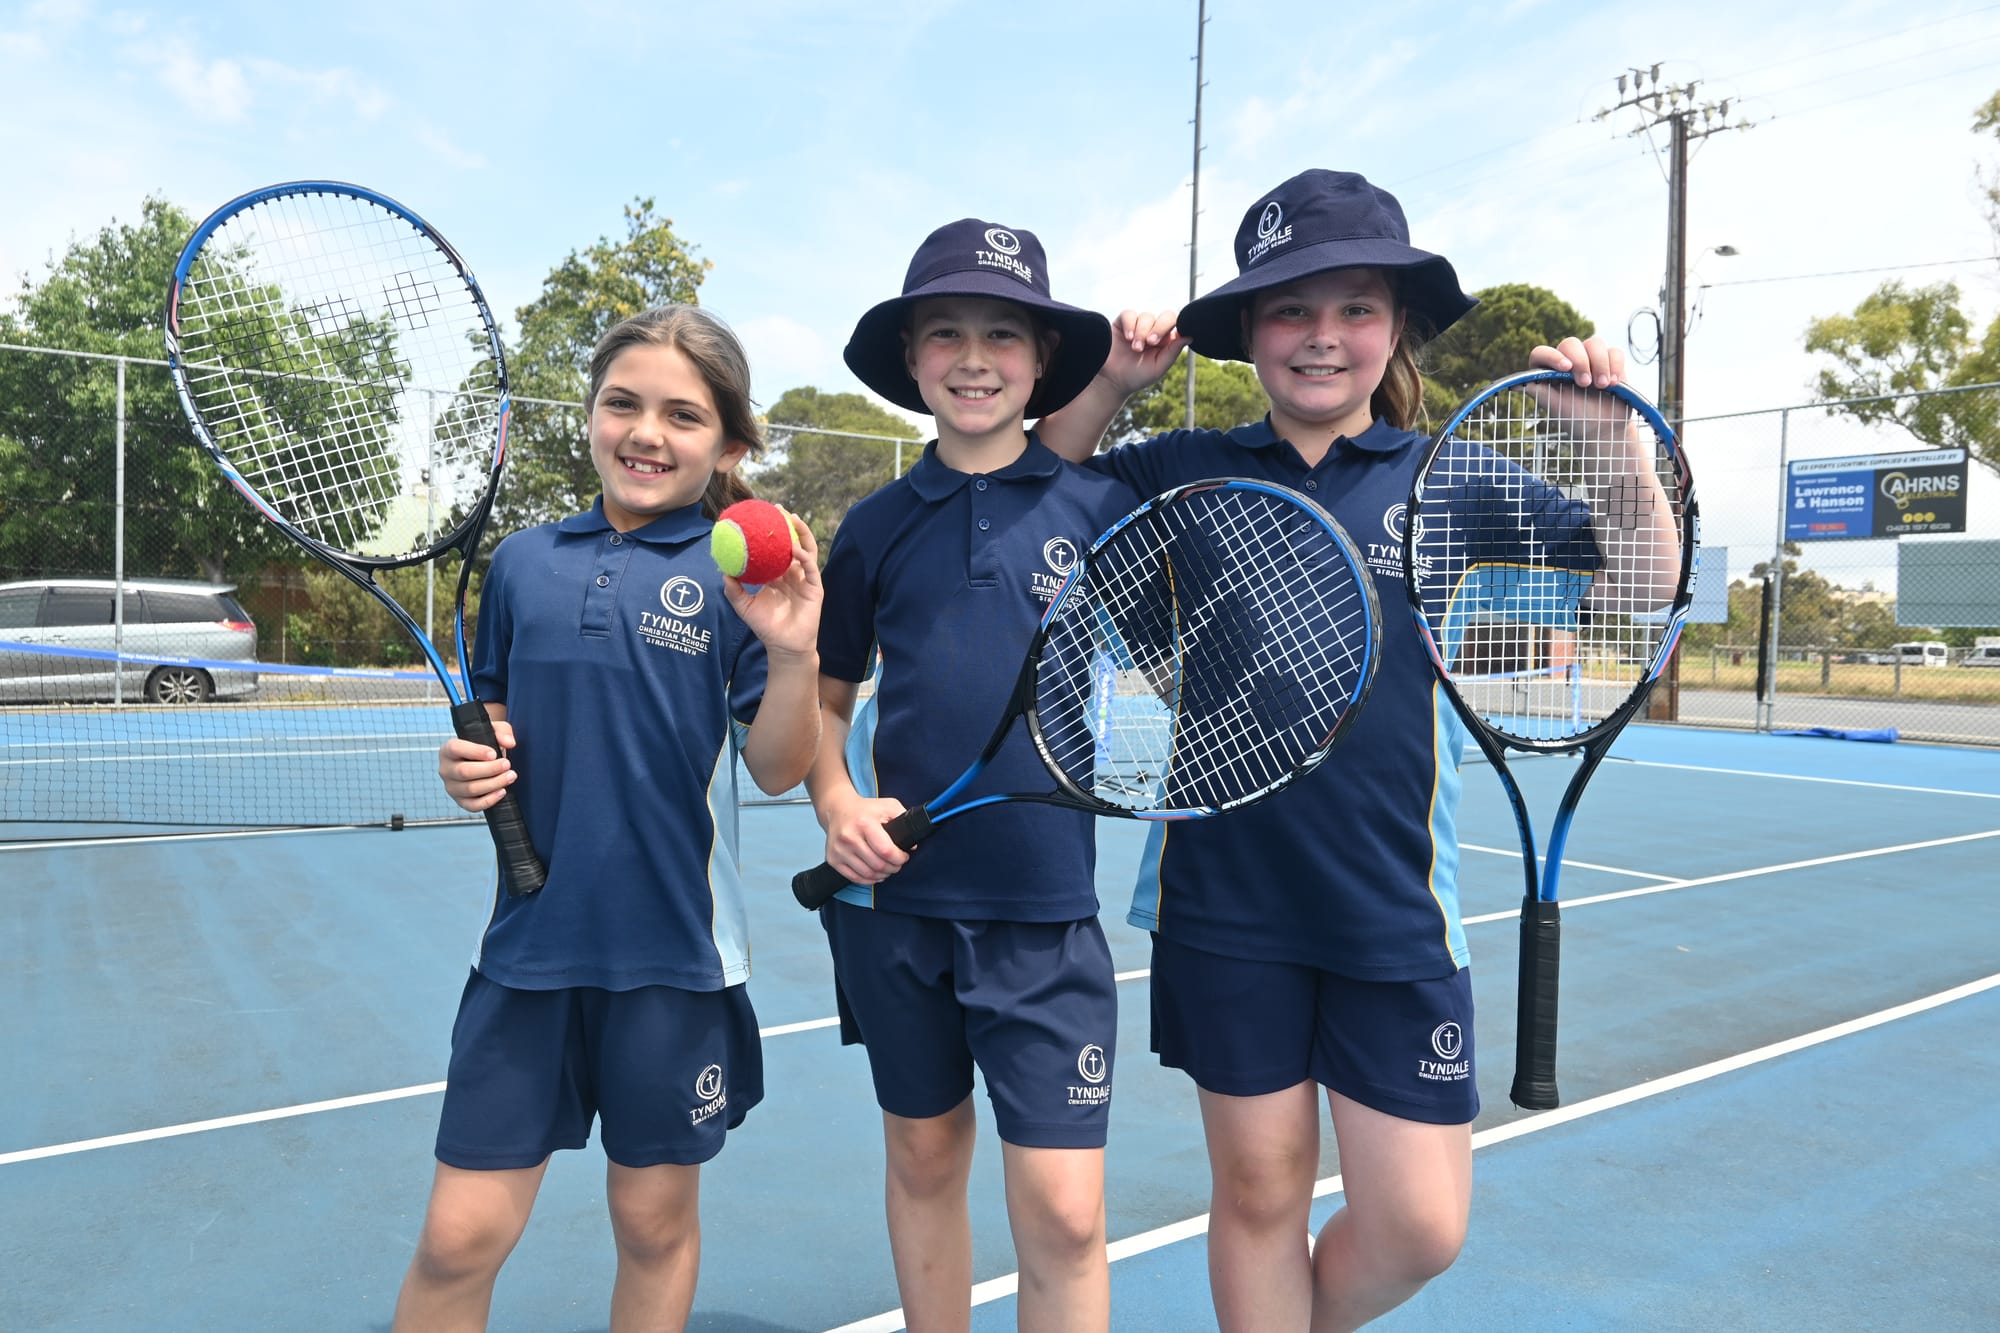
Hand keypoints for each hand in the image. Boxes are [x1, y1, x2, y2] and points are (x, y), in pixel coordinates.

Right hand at [438, 722, 516, 812]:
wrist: (483, 761)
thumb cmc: (485, 745)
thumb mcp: (494, 731)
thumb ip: (502, 732)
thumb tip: (509, 743)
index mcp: (448, 750)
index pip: (455, 749)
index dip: (475, 751)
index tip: (494, 753)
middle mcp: (446, 769)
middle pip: (464, 772)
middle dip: (489, 769)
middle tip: (507, 764)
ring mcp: (451, 787)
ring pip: (470, 789)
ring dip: (493, 784)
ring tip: (510, 776)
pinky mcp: (460, 801)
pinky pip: (472, 805)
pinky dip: (488, 800)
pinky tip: (502, 791)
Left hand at [725, 505, 822, 660]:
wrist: (784, 646)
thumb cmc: (766, 627)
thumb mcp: (745, 607)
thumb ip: (734, 590)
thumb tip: (723, 572)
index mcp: (779, 575)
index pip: (777, 548)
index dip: (772, 532)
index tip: (760, 516)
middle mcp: (794, 573)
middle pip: (794, 542)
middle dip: (789, 524)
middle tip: (777, 509)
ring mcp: (806, 579)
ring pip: (807, 550)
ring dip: (802, 533)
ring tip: (793, 518)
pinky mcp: (816, 588)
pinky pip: (811, 568)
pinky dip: (804, 557)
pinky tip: (795, 549)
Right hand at [822, 793, 913, 884]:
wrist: (838, 809)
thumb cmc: (865, 810)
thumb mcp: (888, 806)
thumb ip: (903, 819)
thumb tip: (912, 844)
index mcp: (864, 823)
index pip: (886, 851)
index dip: (900, 858)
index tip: (904, 856)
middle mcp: (849, 837)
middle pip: (878, 865)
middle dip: (893, 868)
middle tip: (897, 864)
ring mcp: (839, 850)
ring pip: (868, 874)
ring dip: (882, 875)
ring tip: (887, 869)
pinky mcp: (833, 859)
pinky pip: (854, 878)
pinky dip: (868, 880)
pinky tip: (875, 873)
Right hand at [1098, 309, 1186, 396]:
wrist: (1111, 380)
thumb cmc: (1136, 376)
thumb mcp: (1158, 367)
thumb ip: (1173, 352)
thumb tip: (1190, 336)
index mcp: (1167, 340)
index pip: (1178, 324)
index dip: (1175, 326)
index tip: (1169, 338)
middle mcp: (1154, 330)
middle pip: (1166, 316)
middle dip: (1160, 328)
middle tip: (1151, 343)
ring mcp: (1139, 325)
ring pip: (1147, 316)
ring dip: (1142, 332)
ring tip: (1135, 348)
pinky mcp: (1122, 323)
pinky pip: (1129, 314)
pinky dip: (1130, 324)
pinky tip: (1128, 338)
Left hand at [1525, 335, 1631, 445]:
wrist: (1603, 429)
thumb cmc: (1575, 418)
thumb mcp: (1556, 407)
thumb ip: (1540, 393)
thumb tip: (1516, 386)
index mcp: (1548, 370)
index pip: (1542, 353)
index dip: (1552, 356)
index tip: (1566, 368)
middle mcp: (1568, 360)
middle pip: (1570, 343)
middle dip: (1581, 361)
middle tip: (1585, 384)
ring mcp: (1590, 358)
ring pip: (1595, 343)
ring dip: (1600, 363)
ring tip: (1602, 386)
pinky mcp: (1611, 361)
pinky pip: (1615, 352)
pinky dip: (1615, 365)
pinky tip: (1614, 383)